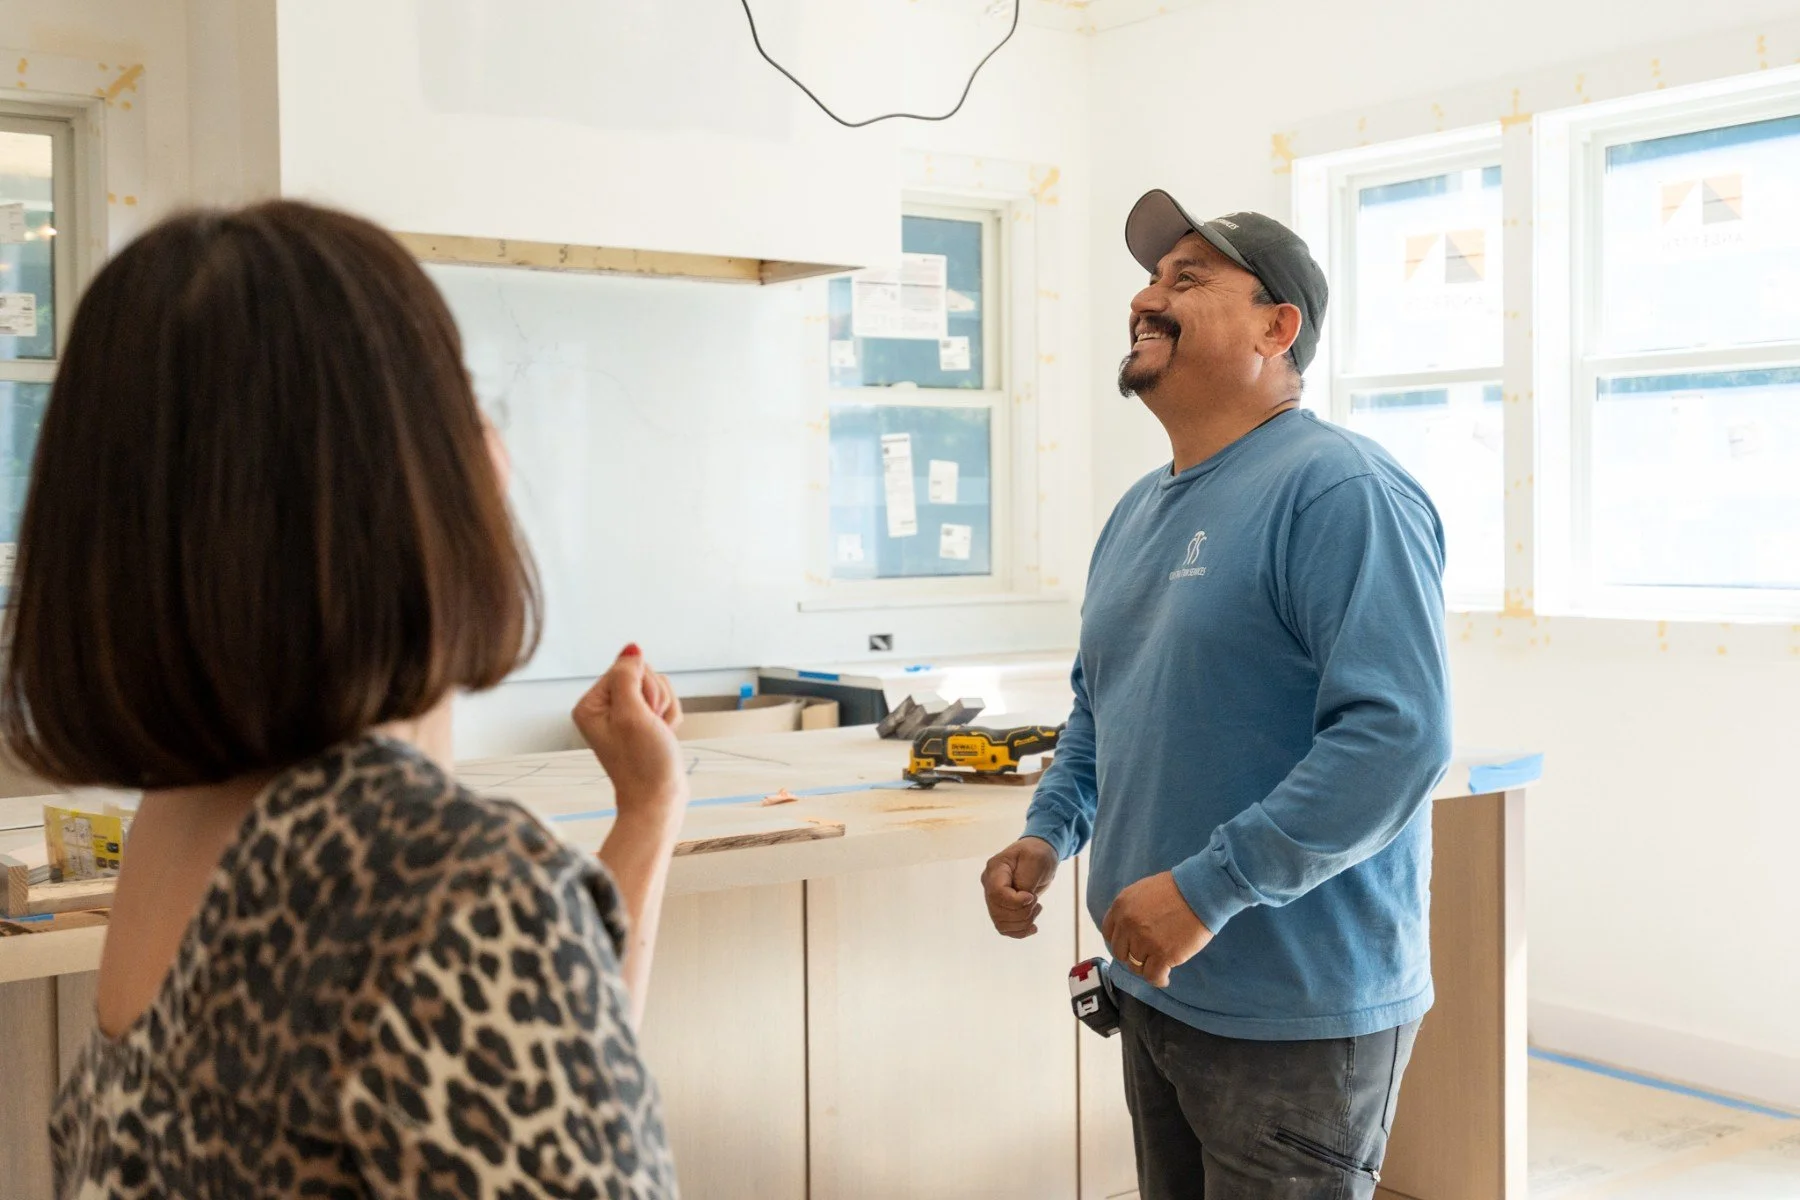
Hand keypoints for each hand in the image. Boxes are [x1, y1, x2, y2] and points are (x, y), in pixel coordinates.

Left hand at [573, 644, 685, 825]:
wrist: (659, 799)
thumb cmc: (643, 763)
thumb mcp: (632, 714)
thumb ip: (627, 676)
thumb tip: (631, 648)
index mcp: (590, 704)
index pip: (625, 668)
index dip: (643, 689)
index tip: (643, 717)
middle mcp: (603, 708)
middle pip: (642, 675)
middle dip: (656, 699)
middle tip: (651, 728)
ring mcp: (624, 715)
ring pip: (657, 688)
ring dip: (665, 710)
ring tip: (657, 734)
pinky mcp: (641, 722)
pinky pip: (664, 703)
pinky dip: (670, 719)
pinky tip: (663, 736)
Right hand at [981, 837, 1059, 937]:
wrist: (1037, 856)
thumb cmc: (1037, 854)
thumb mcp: (1036, 860)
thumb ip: (1026, 880)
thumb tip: (1022, 900)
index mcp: (995, 869)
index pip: (997, 893)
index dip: (1016, 901)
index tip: (1032, 896)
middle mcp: (989, 884)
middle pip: (998, 911)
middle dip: (1023, 912)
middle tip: (1036, 901)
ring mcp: (993, 898)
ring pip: (1001, 923)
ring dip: (1023, 922)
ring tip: (1036, 908)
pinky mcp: (1001, 908)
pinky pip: (1005, 928)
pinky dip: (1020, 932)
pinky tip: (1033, 927)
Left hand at [1101, 871, 1212, 987]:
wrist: (1201, 893)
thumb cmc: (1177, 888)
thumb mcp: (1143, 891)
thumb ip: (1130, 909)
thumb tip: (1126, 929)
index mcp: (1121, 906)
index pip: (1109, 934)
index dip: (1121, 942)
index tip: (1130, 945)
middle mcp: (1128, 924)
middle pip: (1121, 953)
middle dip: (1132, 956)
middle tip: (1146, 956)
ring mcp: (1144, 941)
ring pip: (1136, 967)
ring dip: (1146, 968)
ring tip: (1158, 966)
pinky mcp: (1162, 955)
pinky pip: (1153, 976)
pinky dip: (1158, 980)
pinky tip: (1165, 978)